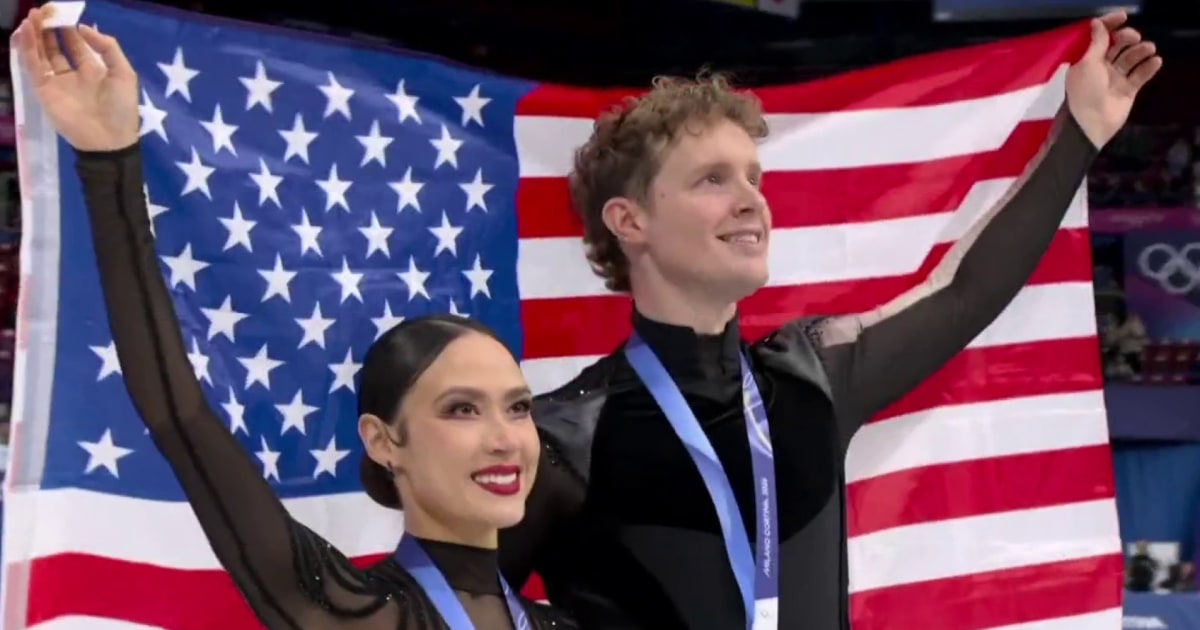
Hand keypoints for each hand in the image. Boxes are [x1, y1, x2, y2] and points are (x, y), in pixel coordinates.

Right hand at [12, 6, 138, 151]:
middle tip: (42, 11)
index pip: (75, 45)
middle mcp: (72, 75)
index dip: (68, 28)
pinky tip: (27, 32)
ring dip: (35, 35)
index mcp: (93, 71)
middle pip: (55, 47)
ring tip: (32, 17)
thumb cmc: (121, 107)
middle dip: (48, 29)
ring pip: (41, 54)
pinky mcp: (44, 91)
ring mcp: (57, 83)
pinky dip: (29, 49)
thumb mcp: (124, 73)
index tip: (61, 13)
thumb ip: (108, 48)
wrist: (109, 140)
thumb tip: (84, 28)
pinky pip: (34, 67)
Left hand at [1065, 10, 1162, 149]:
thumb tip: (1097, 23)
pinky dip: (1148, 67)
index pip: (1098, 38)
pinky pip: (1140, 75)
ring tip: (1149, 49)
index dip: (1109, 25)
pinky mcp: (1128, 90)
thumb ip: (1096, 43)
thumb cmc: (1085, 92)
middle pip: (1117, 46)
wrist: (1091, 124)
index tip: (1122, 16)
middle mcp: (1100, 67)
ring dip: (1140, 51)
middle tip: (1134, 37)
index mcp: (1086, 60)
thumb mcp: (1088, 64)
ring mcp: (1114, 79)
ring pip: (1130, 59)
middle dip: (1126, 38)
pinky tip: (1156, 61)